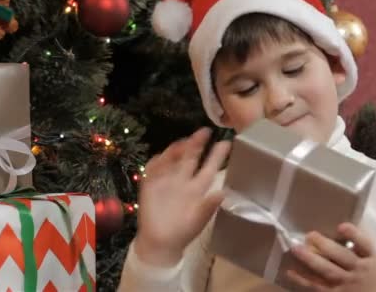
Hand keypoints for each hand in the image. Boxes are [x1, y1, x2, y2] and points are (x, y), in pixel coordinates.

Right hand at [134, 128, 230, 265]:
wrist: (160, 243)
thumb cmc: (183, 231)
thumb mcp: (200, 219)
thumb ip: (210, 205)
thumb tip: (224, 193)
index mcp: (198, 188)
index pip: (209, 167)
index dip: (216, 155)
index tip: (225, 143)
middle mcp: (183, 180)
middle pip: (190, 158)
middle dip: (197, 144)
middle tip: (205, 131)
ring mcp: (166, 180)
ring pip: (172, 159)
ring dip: (177, 150)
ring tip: (184, 143)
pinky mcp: (150, 184)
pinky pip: (152, 169)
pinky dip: (156, 162)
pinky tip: (161, 157)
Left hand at [283, 223, 375, 291]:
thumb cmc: (371, 272)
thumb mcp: (371, 257)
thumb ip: (359, 242)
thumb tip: (345, 217)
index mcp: (370, 257)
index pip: (365, 244)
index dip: (354, 235)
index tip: (341, 226)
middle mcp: (359, 270)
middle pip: (342, 257)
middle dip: (325, 246)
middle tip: (310, 235)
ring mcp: (347, 283)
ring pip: (327, 270)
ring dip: (310, 260)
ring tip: (296, 249)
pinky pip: (317, 286)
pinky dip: (303, 279)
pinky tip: (291, 271)